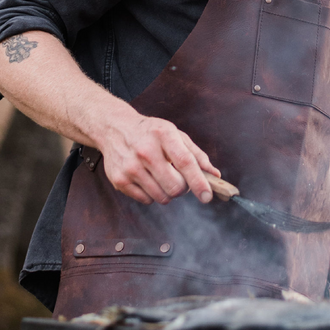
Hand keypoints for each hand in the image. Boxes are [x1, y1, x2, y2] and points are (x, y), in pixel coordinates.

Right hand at [99, 112, 219, 204]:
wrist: (115, 128)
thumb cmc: (151, 133)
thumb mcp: (175, 134)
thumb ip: (196, 155)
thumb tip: (215, 175)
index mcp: (163, 135)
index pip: (185, 162)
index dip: (198, 182)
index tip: (207, 196)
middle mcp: (145, 151)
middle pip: (175, 186)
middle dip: (183, 188)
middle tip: (178, 178)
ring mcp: (130, 167)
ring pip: (162, 197)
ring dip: (168, 192)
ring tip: (161, 177)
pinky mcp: (119, 180)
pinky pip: (146, 200)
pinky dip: (152, 194)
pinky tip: (147, 179)